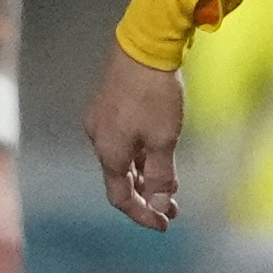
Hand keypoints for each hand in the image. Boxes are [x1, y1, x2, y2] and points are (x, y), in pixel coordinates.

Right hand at [85, 50, 186, 232]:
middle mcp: (99, 140)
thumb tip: (161, 204)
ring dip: (145, 176)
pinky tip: (157, 154)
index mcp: (109, 153)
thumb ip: (161, 175)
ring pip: (122, 160)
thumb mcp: (164, 140)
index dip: (142, 214)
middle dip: (146, 196)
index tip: (165, 224)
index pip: (120, 197)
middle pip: (120, 180)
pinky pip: (122, 142)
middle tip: (173, 208)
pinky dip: (140, 156)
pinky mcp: (108, 107)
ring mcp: (101, 123)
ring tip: (170, 183)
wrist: (143, 48)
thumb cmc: (155, 95)